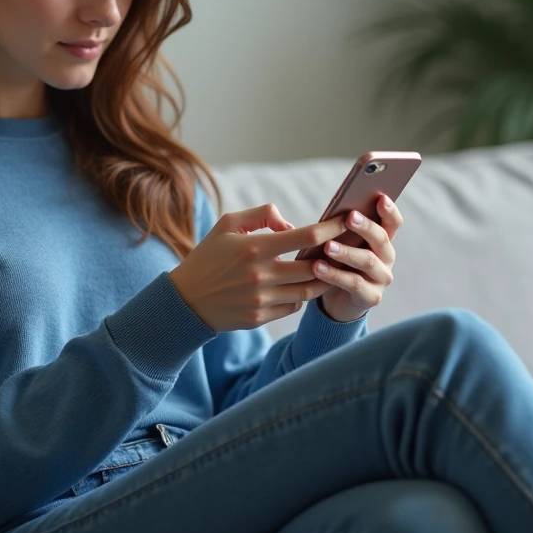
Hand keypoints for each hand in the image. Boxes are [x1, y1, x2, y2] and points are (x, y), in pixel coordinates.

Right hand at [168, 204, 348, 331]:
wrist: (185, 299)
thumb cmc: (209, 256)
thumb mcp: (228, 224)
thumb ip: (262, 214)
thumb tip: (291, 225)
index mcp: (254, 247)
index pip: (306, 236)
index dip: (331, 228)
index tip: (345, 222)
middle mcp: (260, 274)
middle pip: (315, 266)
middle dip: (335, 256)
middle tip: (347, 247)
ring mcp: (261, 299)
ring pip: (309, 290)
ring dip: (324, 279)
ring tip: (332, 268)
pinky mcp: (260, 318)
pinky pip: (293, 306)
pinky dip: (302, 295)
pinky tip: (304, 285)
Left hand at [312, 194, 403, 322]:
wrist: (333, 300)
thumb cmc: (333, 261)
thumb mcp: (337, 240)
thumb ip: (337, 225)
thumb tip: (327, 209)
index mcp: (381, 239)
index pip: (392, 222)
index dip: (389, 210)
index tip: (380, 198)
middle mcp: (386, 257)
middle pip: (382, 239)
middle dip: (366, 227)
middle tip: (349, 217)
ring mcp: (381, 278)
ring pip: (368, 261)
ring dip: (347, 252)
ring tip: (327, 246)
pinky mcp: (371, 297)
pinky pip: (354, 284)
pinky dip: (335, 275)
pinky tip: (317, 268)